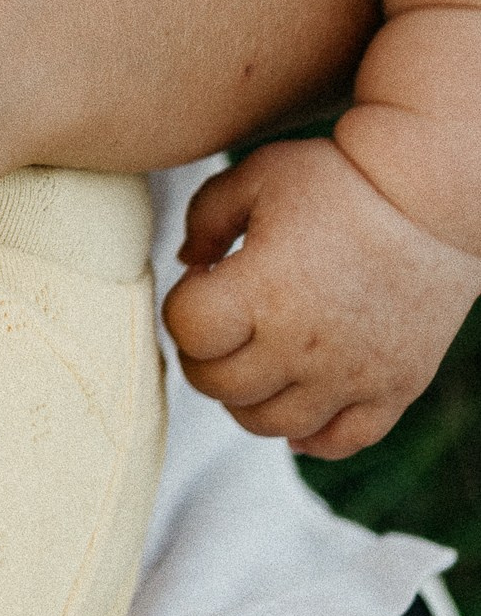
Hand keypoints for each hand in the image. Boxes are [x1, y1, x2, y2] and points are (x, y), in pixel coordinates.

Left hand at [166, 134, 480, 458]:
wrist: (434, 200)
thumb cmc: (342, 179)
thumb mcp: (257, 174)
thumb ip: (205, 218)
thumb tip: (186, 263)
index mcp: (262, 291)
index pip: (188, 331)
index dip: (182, 306)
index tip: (204, 283)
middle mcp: (302, 346)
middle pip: (219, 387)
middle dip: (203, 355)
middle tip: (221, 325)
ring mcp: (350, 376)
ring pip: (270, 424)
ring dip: (246, 398)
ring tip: (254, 360)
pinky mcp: (393, 390)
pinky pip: (339, 441)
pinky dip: (310, 435)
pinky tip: (299, 402)